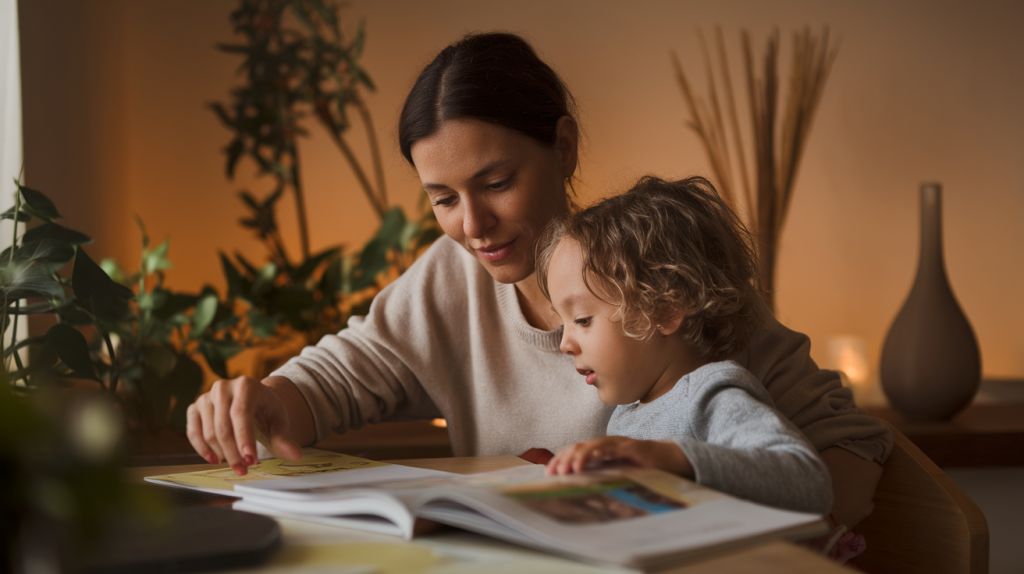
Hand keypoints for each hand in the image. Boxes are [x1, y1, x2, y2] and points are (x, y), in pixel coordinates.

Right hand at [186, 376, 302, 475]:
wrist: (251, 399)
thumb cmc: (266, 410)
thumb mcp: (279, 421)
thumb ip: (284, 439)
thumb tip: (295, 455)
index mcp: (246, 385)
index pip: (241, 414)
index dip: (244, 439)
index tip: (250, 460)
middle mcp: (223, 387)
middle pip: (223, 427)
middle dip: (233, 453)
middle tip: (244, 469)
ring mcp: (206, 397)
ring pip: (209, 432)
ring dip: (221, 453)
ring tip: (235, 464)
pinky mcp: (194, 408)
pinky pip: (193, 432)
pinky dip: (202, 448)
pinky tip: (215, 459)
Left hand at [545, 436, 693, 477]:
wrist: (666, 459)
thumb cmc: (639, 466)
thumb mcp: (614, 471)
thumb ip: (598, 473)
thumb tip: (577, 485)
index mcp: (599, 449)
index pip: (574, 451)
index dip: (559, 459)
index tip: (548, 472)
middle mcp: (606, 443)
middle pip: (579, 447)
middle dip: (564, 459)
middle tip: (554, 473)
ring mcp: (618, 444)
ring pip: (594, 446)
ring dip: (580, 456)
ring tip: (571, 468)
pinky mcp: (632, 447)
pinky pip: (616, 448)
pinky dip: (604, 450)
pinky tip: (596, 455)